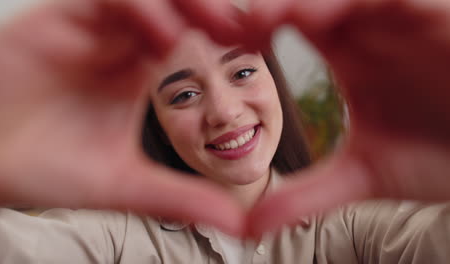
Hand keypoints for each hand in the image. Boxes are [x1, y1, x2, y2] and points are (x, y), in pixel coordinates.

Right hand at [0, 0, 243, 234]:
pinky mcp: (57, 19)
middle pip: (177, 7)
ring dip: (184, 4)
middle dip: (212, 12)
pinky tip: (162, 37)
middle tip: (250, 30)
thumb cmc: (49, 172)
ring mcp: (91, 29)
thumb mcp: (125, 185)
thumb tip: (238, 225)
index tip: (261, 50)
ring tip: (221, 27)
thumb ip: (179, 198)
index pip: (193, 40)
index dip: (227, 40)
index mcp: (141, 75)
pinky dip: (137, 8)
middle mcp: (120, 46)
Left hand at [228, 0, 449, 236]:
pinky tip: (322, 22)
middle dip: (274, 5)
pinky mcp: (438, 16)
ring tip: (276, 21)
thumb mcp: (361, 176)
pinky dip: (364, 2)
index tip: (221, 45)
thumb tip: (251, 224)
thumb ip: (306, 194)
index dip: (253, 25)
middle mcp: (369, 27)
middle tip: (237, 26)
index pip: (288, 19)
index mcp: (346, 51)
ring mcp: (402, 18)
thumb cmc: (436, 156)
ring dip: (310, 2)